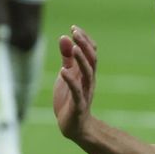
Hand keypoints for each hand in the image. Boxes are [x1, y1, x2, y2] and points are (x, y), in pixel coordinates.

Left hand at [54, 25, 98, 139]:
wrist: (74, 126)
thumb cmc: (70, 99)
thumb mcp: (66, 75)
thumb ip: (66, 58)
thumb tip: (64, 37)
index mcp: (86, 72)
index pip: (91, 52)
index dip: (84, 39)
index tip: (74, 27)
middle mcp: (89, 80)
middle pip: (91, 59)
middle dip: (84, 45)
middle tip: (75, 33)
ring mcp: (85, 92)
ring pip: (88, 73)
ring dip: (82, 60)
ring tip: (73, 48)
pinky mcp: (78, 104)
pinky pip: (76, 91)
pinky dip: (71, 81)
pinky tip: (62, 72)